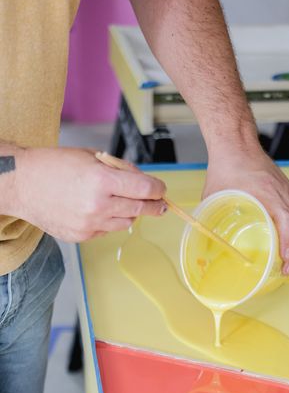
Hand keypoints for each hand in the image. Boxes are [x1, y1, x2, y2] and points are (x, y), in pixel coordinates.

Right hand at [8, 147, 166, 241]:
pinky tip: (97, 209)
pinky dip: (109, 220)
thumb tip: (143, 181)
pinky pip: (107, 229)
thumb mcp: (92, 157)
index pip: (145, 189)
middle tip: (160, 204)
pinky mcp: (82, 236)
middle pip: (141, 209)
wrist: (23, 184)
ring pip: (127, 222)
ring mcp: (90, 224)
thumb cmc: (55, 165)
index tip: (161, 190)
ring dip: (131, 212)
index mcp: (102, 180)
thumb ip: (120, 169)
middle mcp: (98, 205)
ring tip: (120, 201)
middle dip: (154, 206)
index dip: (158, 189)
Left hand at [203, 147, 288, 274]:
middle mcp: (281, 192)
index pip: (287, 220)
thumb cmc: (225, 165)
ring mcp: (285, 189)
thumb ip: (212, 217)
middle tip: (288, 268)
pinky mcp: (284, 187)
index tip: (285, 259)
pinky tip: (288, 239)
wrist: (235, 141)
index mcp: (267, 192)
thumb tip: (205, 239)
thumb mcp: (214, 194)